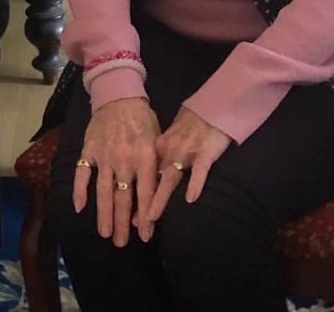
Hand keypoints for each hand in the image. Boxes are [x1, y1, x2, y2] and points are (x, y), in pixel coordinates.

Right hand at [72, 97, 160, 246]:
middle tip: (121, 243)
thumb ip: (156, 165)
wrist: (119, 94)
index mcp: (144, 157)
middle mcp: (124, 160)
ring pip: (103, 190)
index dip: (145, 217)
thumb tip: (159, 194)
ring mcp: (104, 155)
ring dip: (104, 214)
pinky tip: (79, 208)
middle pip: (123, 197)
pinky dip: (79, 189)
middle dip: (122, 223)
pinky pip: (82, 172)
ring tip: (104, 234)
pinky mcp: (89, 149)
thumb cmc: (142, 119)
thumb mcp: (157, 140)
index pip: (146, 194)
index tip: (144, 236)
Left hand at [138, 107, 231, 232]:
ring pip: (170, 178)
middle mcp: (168, 152)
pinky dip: (195, 183)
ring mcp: (186, 153)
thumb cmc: (189, 124)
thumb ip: (158, 155)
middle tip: (132, 225)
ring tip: (150, 217)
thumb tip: (145, 175)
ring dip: (159, 199)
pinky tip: (190, 198)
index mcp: (157, 148)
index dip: (133, 195)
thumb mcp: (168, 138)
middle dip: (142, 204)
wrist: (210, 109)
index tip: (122, 214)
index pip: (142, 175)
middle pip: (152, 181)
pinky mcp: (205, 153)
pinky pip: (199, 170)